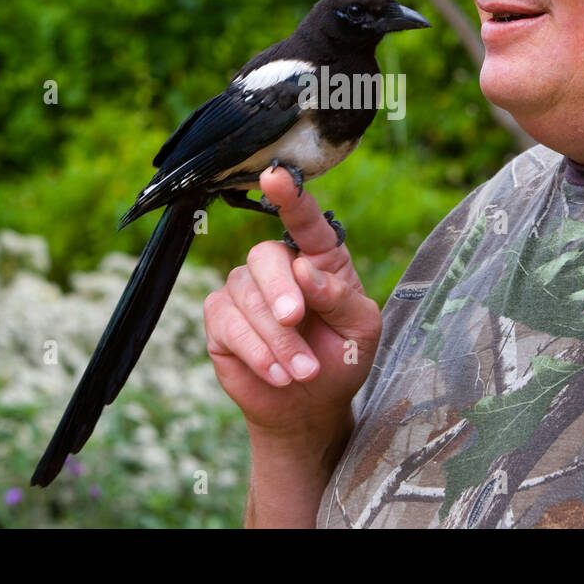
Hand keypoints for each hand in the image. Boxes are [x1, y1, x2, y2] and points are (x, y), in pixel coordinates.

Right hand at [203, 166, 381, 447]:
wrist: (312, 407)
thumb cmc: (341, 357)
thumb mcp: (361, 329)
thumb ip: (340, 297)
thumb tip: (305, 269)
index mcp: (319, 257)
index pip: (303, 219)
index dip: (289, 195)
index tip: (275, 176)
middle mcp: (278, 266)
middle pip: (265, 256)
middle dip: (280, 291)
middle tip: (296, 321)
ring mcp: (245, 290)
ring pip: (246, 295)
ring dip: (277, 339)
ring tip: (302, 371)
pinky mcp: (222, 320)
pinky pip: (227, 323)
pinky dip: (256, 351)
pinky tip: (278, 374)